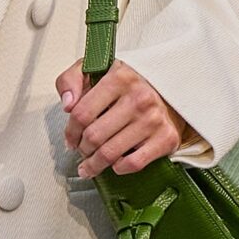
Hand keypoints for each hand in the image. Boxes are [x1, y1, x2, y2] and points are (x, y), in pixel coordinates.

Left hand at [57, 59, 184, 177]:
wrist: (171, 90)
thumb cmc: (130, 84)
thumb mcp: (97, 70)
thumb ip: (71, 80)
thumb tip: (67, 104)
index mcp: (120, 78)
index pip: (81, 113)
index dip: (70, 131)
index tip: (70, 139)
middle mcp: (139, 98)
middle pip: (94, 136)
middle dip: (82, 149)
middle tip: (82, 151)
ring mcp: (154, 119)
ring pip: (110, 154)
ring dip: (95, 164)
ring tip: (90, 165)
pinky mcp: (166, 138)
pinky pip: (133, 163)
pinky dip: (119, 168)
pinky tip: (114, 165)